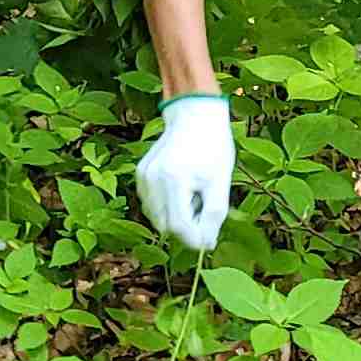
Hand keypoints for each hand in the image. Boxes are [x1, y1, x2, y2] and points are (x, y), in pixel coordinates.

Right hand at [134, 94, 234, 251]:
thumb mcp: (221, 181)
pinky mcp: (140, 175)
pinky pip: (152, 205)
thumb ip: (214, 215)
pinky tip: (181, 189)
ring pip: (157, 218)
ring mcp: (143, 177)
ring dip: (175, 217)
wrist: (195, 114)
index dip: (194, 239)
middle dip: (186, 227)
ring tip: (193, 195)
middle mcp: (153, 179)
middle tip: (204, 208)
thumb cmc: (213, 146)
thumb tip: (206, 245)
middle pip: (166, 226)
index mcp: (174, 179)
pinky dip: (167, 206)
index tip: (209, 240)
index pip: (178, 226)